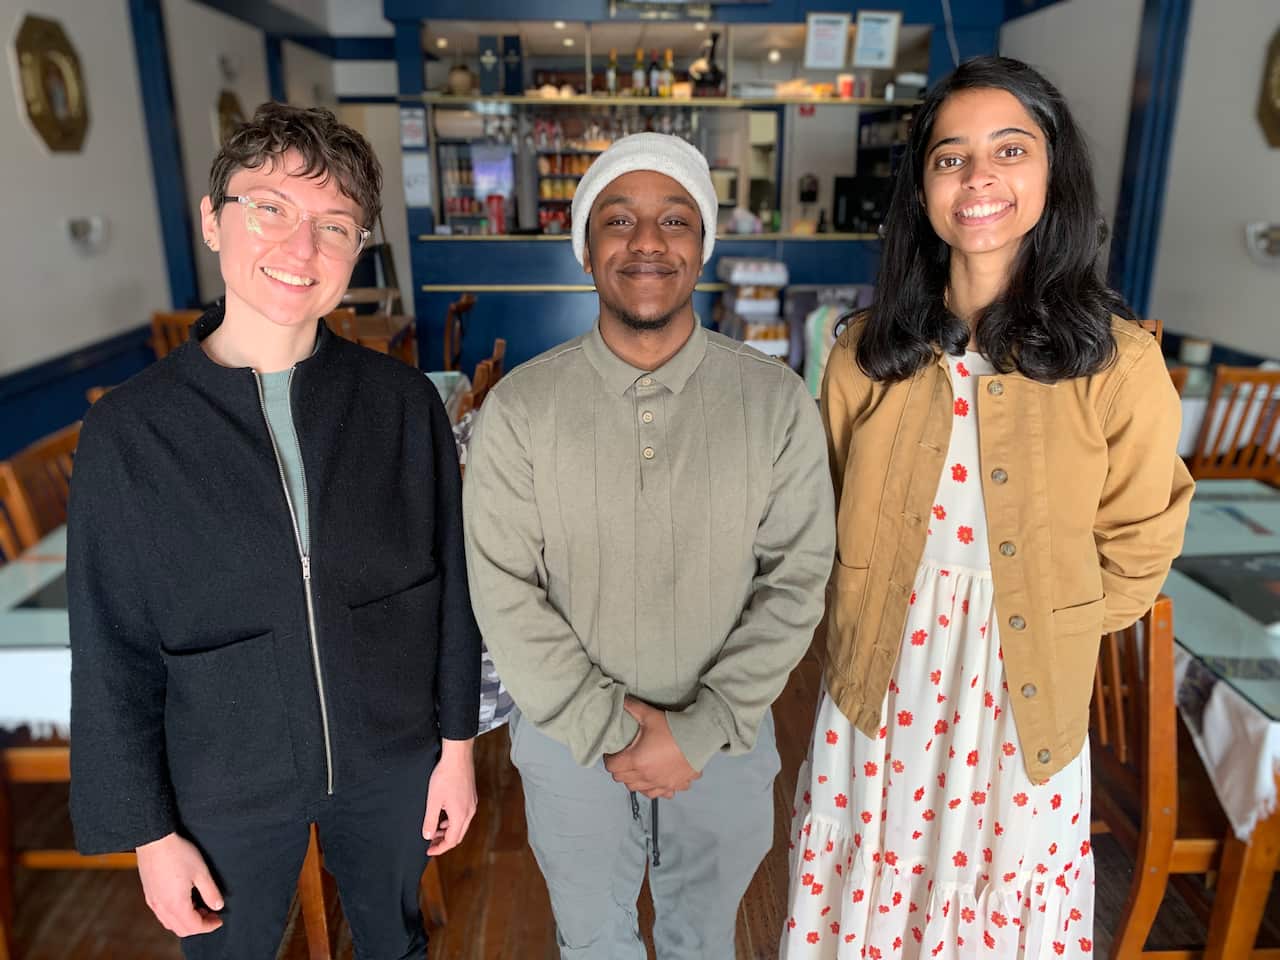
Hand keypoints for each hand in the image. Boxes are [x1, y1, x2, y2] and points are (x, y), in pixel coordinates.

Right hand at [136, 832, 223, 936]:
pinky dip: (176, 914)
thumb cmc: (178, 854)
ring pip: (170, 923)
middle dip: (198, 925)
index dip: (209, 926)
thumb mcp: (201, 872)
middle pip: (181, 929)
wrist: (154, 840)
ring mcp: (153, 902)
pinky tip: (185, 900)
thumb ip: (211, 892)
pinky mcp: (149, 894)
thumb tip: (218, 906)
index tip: (219, 919)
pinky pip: (162, 914)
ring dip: (186, 920)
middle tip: (211, 913)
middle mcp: (161, 908)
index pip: (194, 927)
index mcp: (175, 905)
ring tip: (200, 906)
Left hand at [422, 737, 477, 854]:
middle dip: (444, 842)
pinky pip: (464, 816)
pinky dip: (453, 821)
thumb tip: (427, 836)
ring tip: (435, 830)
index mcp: (460, 816)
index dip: (439, 848)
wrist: (458, 757)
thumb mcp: (433, 801)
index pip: (451, 841)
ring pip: (461, 826)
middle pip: (458, 835)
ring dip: (448, 831)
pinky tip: (444, 815)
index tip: (428, 851)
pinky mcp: (471, 796)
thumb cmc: (444, 776)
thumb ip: (430, 821)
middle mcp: (469, 812)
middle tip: (430, 843)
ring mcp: (472, 804)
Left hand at [603, 697, 699, 798]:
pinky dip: (655, 788)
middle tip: (624, 758)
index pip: (612, 767)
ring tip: (638, 769)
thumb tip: (621, 699)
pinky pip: (660, 794)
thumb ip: (632, 707)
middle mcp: (647, 776)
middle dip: (620, 769)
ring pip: (638, 789)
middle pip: (623, 779)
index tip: (612, 753)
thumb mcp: (650, 715)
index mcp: (637, 760)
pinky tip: (657, 778)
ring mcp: (660, 783)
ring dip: (635, 780)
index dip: (609, 759)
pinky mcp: (674, 785)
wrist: (700, 737)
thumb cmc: (674, 728)